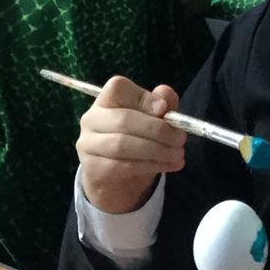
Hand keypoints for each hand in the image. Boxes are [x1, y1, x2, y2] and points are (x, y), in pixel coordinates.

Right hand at [76, 76, 186, 215]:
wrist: (119, 181)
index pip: (118, 88)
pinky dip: (150, 165)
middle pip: (124, 119)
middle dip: (158, 130)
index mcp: (106, 100)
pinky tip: (168, 165)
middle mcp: (92, 119)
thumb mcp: (153, 121)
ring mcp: (88, 144)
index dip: (142, 97)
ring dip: (157, 150)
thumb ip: (161, 104)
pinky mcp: (93, 168)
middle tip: (181, 139)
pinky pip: (123, 166)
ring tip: (178, 154)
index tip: (164, 110)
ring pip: (122, 144)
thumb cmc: (138, 143)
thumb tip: (164, 95)